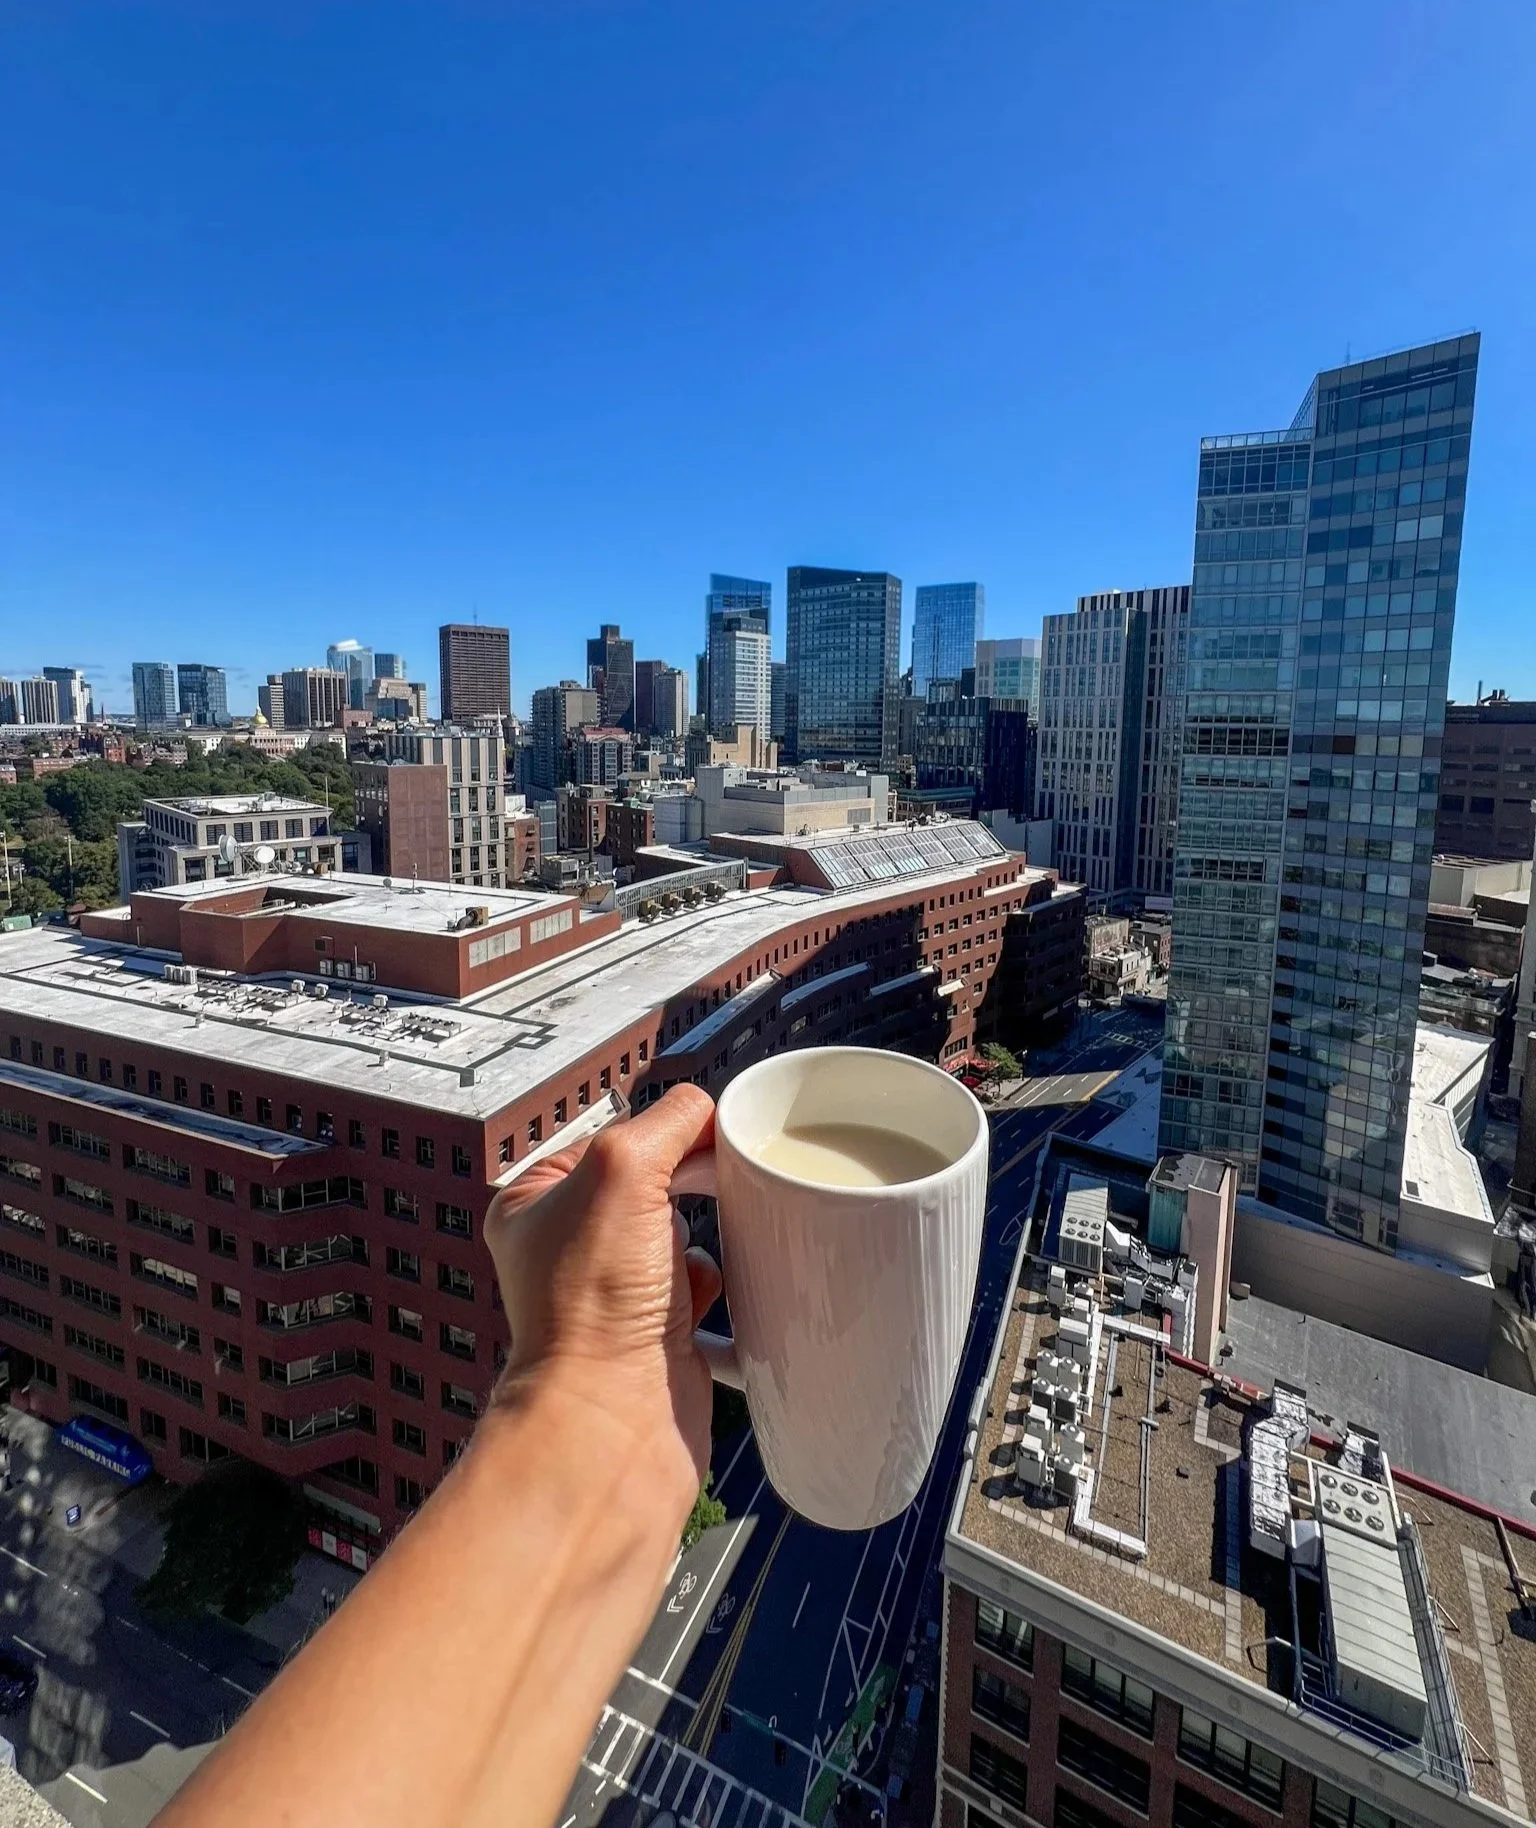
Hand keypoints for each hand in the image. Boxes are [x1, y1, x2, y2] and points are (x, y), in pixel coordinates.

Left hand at [483, 1086, 723, 1528]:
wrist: (613, 1421)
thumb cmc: (593, 1304)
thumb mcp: (623, 1168)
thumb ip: (667, 1122)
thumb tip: (704, 1112)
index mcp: (534, 1203)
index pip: (611, 1136)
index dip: (660, 1134)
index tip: (700, 1140)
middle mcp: (568, 1248)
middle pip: (654, 1182)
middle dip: (689, 1185)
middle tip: (712, 1188)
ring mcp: (614, 1294)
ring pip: (684, 1232)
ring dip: (707, 1235)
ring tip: (702, 1252)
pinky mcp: (658, 1334)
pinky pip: (706, 1286)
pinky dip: (721, 1283)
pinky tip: (716, 1293)